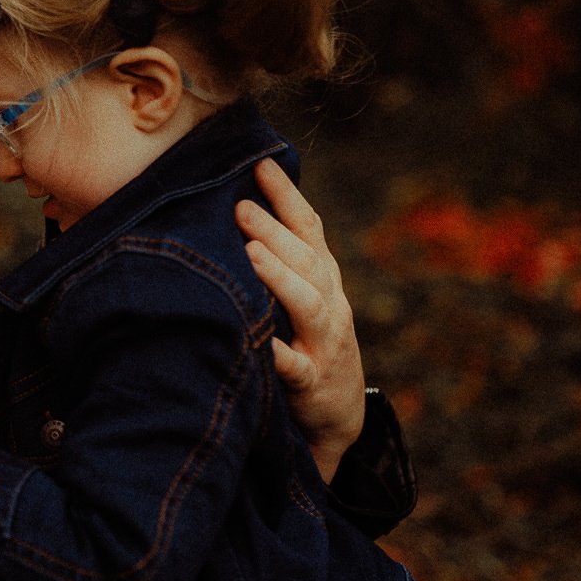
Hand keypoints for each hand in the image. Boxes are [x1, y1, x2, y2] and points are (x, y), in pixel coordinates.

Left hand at [236, 159, 364, 482]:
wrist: (339, 416)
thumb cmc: (309, 342)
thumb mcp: (305, 295)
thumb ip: (284, 256)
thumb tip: (240, 204)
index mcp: (325, 279)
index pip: (309, 228)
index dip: (288, 195)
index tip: (261, 164)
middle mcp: (330, 304)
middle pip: (306, 260)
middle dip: (274, 230)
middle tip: (240, 206)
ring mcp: (324, 343)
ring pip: (307, 304)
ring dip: (281, 278)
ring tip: (251, 254)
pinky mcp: (311, 383)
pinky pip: (294, 367)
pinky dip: (276, 352)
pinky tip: (256, 339)